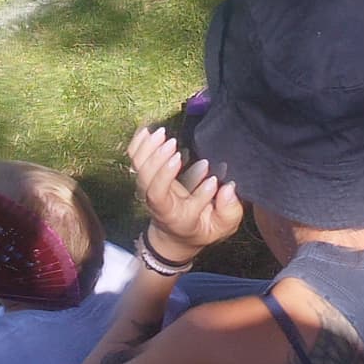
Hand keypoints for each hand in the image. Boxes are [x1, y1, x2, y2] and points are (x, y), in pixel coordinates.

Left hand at [126, 122, 243, 261]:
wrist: (177, 234)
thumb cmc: (201, 228)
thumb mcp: (221, 227)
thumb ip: (228, 211)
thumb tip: (227, 188)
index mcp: (171, 214)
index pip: (161, 196)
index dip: (170, 178)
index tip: (205, 173)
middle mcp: (154, 201)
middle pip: (146, 179)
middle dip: (157, 159)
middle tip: (172, 143)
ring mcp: (147, 187)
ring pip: (138, 166)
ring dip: (147, 147)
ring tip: (162, 133)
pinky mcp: (145, 176)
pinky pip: (135, 157)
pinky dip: (139, 142)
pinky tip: (148, 130)